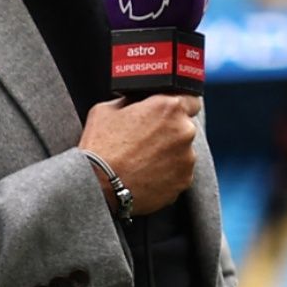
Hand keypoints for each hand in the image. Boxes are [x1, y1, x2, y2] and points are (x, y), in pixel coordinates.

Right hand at [78, 95, 198, 216]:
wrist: (96, 186)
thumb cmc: (99, 148)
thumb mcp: (106, 110)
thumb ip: (131, 102)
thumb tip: (138, 103)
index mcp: (168, 107)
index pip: (190, 99)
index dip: (176, 107)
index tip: (165, 115)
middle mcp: (184, 130)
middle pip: (184, 127)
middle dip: (168, 132)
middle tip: (143, 141)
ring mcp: (187, 157)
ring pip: (182, 151)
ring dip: (167, 154)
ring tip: (141, 161)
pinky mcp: (184, 179)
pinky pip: (178, 172)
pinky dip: (166, 173)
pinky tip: (145, 174)